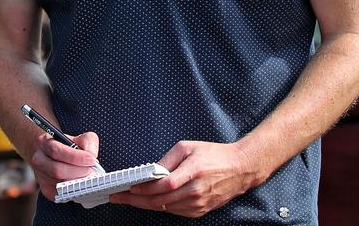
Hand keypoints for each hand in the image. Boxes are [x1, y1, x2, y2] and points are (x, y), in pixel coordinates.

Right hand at [29, 131, 100, 199]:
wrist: (52, 155)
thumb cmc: (68, 146)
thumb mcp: (79, 138)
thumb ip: (88, 142)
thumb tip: (92, 155)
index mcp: (44, 143)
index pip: (57, 151)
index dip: (76, 157)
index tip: (91, 159)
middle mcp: (39, 160)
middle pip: (58, 170)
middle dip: (79, 172)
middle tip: (92, 170)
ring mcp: (40, 177)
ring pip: (60, 184)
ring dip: (78, 182)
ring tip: (89, 177)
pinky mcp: (46, 190)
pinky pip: (62, 194)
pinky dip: (74, 190)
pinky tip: (80, 184)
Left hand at [109, 141, 263, 216]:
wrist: (240, 169)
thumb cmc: (214, 154)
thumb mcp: (188, 147)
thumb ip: (167, 159)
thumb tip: (150, 171)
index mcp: (192, 172)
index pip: (162, 185)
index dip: (142, 188)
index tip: (127, 187)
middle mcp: (195, 191)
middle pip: (159, 201)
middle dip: (135, 200)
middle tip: (118, 198)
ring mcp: (198, 204)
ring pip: (164, 208)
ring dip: (144, 205)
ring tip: (128, 199)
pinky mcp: (200, 211)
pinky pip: (174, 211)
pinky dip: (159, 207)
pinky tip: (148, 202)